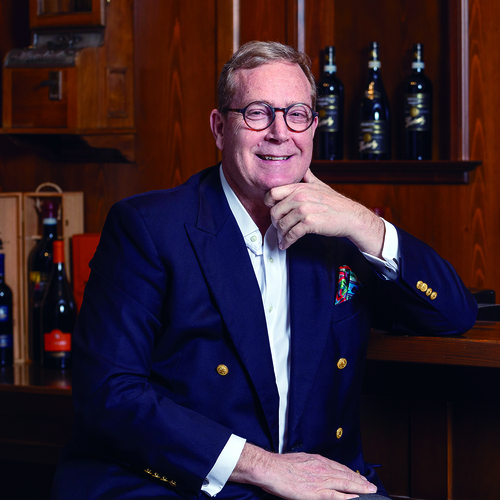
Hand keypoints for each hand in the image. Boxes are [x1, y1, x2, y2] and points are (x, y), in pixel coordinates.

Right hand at [230, 443, 377, 499]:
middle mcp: (322, 468)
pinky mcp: (316, 492)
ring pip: (345, 484)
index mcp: (318, 460)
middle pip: (346, 474)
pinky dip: (346, 497)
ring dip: (359, 488)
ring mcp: (320, 480)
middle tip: (371, 485)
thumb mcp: (300, 459)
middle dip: (360, 480)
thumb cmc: (281, 465)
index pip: (339, 467)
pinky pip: (335, 495)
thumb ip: (310, 464)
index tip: (358, 476)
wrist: (271, 468)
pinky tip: (354, 498)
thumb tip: (314, 469)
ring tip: (369, 491)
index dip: (351, 473)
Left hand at [264, 169, 384, 256]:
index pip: (273, 193)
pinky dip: (287, 241)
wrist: (351, 216)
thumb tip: (302, 169)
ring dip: (280, 234)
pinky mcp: (309, 223)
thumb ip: (308, 177)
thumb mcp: (320, 185)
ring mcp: (304, 209)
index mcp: (300, 187)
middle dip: (274, 222)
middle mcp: (300, 197)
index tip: (272, 210)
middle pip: (275, 211)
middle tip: (278, 228)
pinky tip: (286, 244)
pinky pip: (291, 234)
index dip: (269, 203)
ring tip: (282, 238)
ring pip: (282, 224)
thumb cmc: (336, 203)